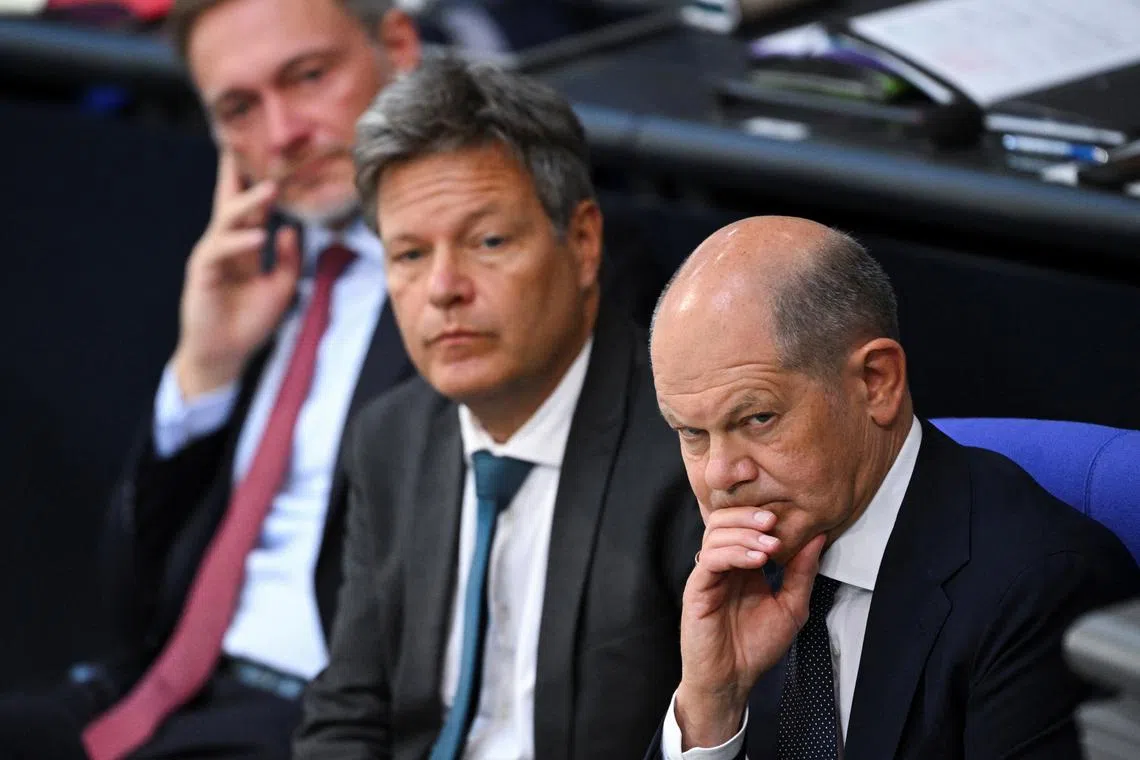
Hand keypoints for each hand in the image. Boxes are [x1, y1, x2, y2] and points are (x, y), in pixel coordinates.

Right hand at [172, 150, 301, 399]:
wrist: (225, 354)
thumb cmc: (249, 322)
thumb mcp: (280, 289)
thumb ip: (288, 261)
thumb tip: (289, 230)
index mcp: (244, 249)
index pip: (250, 211)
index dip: (256, 186)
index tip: (264, 158)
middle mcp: (226, 247)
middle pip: (233, 205)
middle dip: (244, 179)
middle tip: (259, 154)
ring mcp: (212, 257)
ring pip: (228, 222)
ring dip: (250, 204)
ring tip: (271, 189)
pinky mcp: (203, 273)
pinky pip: (222, 251)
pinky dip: (241, 242)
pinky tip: (261, 236)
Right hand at [674, 508, 826, 749]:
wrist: (733, 678)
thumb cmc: (757, 646)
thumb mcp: (791, 606)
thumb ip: (802, 572)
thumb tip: (817, 538)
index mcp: (743, 564)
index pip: (744, 523)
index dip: (763, 515)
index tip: (789, 518)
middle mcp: (723, 564)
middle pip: (724, 518)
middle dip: (749, 516)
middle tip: (773, 523)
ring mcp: (708, 574)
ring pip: (715, 532)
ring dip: (744, 533)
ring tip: (770, 546)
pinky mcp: (697, 588)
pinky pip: (710, 558)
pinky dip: (734, 553)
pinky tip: (756, 561)